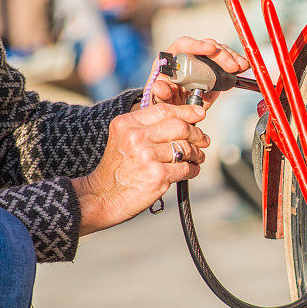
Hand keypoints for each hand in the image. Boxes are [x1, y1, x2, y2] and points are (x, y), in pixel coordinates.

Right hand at [72, 104, 209, 234]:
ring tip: (198, 157)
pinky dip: (193, 169)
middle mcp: (136, 137)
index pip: (165, 110)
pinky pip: (186, 168)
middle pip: (180, 127)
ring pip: (185, 148)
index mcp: (127, 123)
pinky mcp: (158, 175)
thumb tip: (184, 120)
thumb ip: (147, 127)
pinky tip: (191, 170)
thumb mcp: (123, 138)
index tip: (200, 114)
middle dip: (197, 133)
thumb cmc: (117, 168)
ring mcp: (148, 156)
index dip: (187, 111)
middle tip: (204, 139)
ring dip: (197, 153)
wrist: (102, 197)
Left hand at [138, 36, 249, 108]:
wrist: (176, 112)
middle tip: (232, 66)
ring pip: (219, 52)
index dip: (198, 45)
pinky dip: (236, 63)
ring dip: (232, 57)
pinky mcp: (215, 70)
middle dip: (221, 54)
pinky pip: (226, 62)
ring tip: (242, 66)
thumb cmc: (164, 103)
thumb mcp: (159, 100)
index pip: (184, 45)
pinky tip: (244, 66)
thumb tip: (160, 87)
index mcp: (172, 59)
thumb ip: (160, 93)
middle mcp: (189, 57)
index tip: (211, 50)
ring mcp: (203, 63)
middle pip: (206, 47)